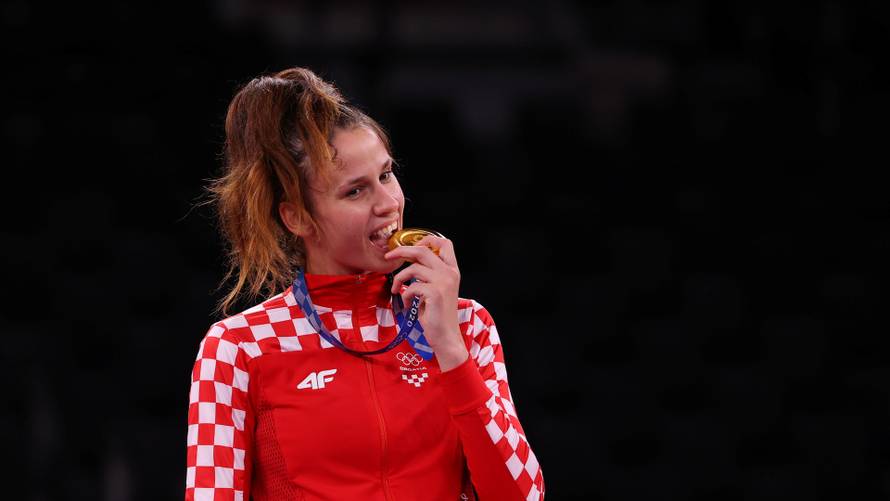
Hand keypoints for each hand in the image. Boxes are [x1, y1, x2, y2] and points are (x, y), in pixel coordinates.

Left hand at [384, 235, 467, 367]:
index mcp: (452, 270)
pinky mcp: (435, 293)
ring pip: (413, 268)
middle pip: (423, 250)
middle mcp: (450, 273)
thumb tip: (410, 264)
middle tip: (388, 256)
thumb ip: (429, 275)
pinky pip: (411, 286)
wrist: (446, 336)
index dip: (427, 239)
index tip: (411, 246)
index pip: (444, 243)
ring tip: (397, 290)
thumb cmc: (438, 315)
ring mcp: (444, 282)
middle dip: (402, 251)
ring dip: (400, 279)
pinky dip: (405, 295)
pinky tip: (407, 305)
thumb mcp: (437, 290)